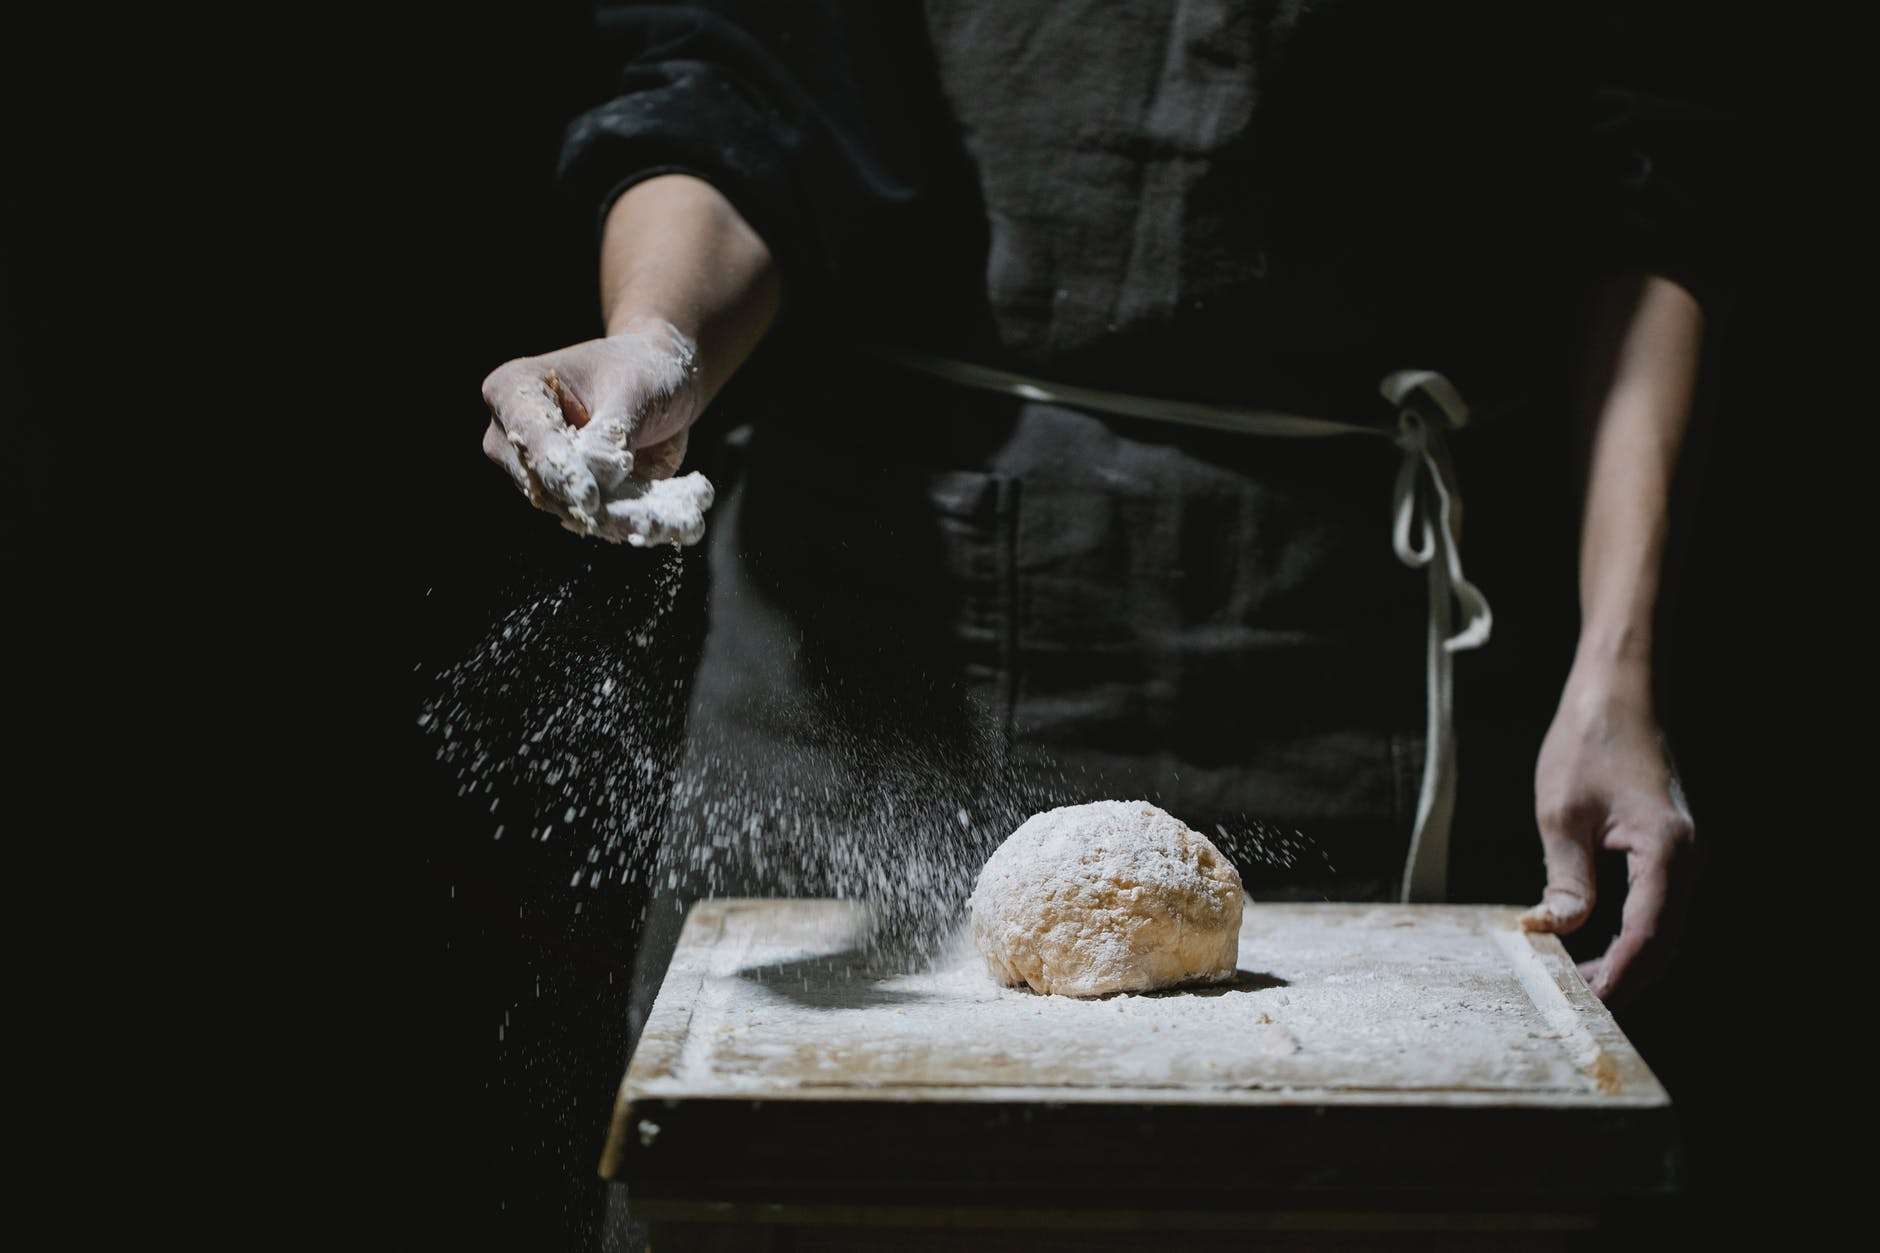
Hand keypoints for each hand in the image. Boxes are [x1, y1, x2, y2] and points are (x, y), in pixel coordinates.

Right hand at [479, 317, 714, 546]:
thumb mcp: (633, 390)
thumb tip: (600, 478)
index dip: (560, 469)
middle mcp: (513, 435)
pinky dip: (629, 524)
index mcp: (513, 390)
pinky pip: (594, 519)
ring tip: (657, 524)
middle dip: (589, 505)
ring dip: (615, 521)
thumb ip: (612, 433)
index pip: (530, 437)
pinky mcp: (569, 495)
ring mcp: (539, 471)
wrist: (660, 379)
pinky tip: (665, 527)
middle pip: (541, 482)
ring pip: (568, 509)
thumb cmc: (641, 369)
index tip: (589, 496)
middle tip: (636, 522)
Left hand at [1521, 659, 1697, 1005]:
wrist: (1618, 695)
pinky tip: (1596, 950)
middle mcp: (1687, 859)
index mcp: (1666, 850)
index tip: (1587, 1004)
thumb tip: (1555, 932)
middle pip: (1663, 942)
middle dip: (1625, 979)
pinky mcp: (1670, 853)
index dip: (1618, 974)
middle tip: (1577, 1009)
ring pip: (1664, 930)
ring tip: (1580, 987)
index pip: (1646, 933)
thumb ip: (1565, 878)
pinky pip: (1658, 909)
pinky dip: (1632, 938)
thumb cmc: (1587, 744)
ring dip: (1628, 962)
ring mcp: (1683, 857)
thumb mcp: (1561, 813)